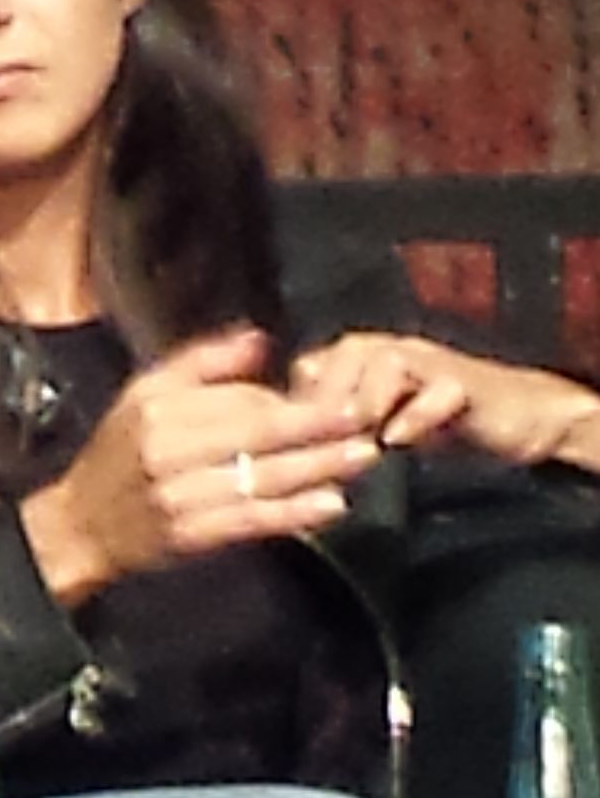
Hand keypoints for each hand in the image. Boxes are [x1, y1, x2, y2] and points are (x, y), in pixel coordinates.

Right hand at [21, 324, 380, 604]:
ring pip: (261, 476)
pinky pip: (251, 519)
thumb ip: (202, 363)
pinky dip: (293, 512)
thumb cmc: (118, 455)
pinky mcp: (189, 535)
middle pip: (257, 433)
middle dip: (318, 427)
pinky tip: (329, 505)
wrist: (80, 525)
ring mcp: (179, 494)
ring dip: (318, 467)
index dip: (290, 400)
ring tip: (362, 457)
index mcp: (160, 406)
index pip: (237, 398)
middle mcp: (168, 448)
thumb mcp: (144, 392)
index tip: (335, 395)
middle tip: (365, 419)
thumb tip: (260, 339)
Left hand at [291, 332, 599, 469]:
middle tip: (314, 440)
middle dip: (326, 398)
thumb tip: (284, 447)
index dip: (294, 400)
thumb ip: (336, 425)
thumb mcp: (377, 423)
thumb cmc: (436, 418)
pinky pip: (438, 390)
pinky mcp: (465, 384)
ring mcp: (431, 363)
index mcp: (364, 357)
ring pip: (387, 362)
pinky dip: (416, 415)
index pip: (313, 365)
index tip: (283, 441)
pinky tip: (398, 442)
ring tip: (357, 435)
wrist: (513, 415)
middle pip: (346, 354)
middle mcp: (393, 350)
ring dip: (367, 399)